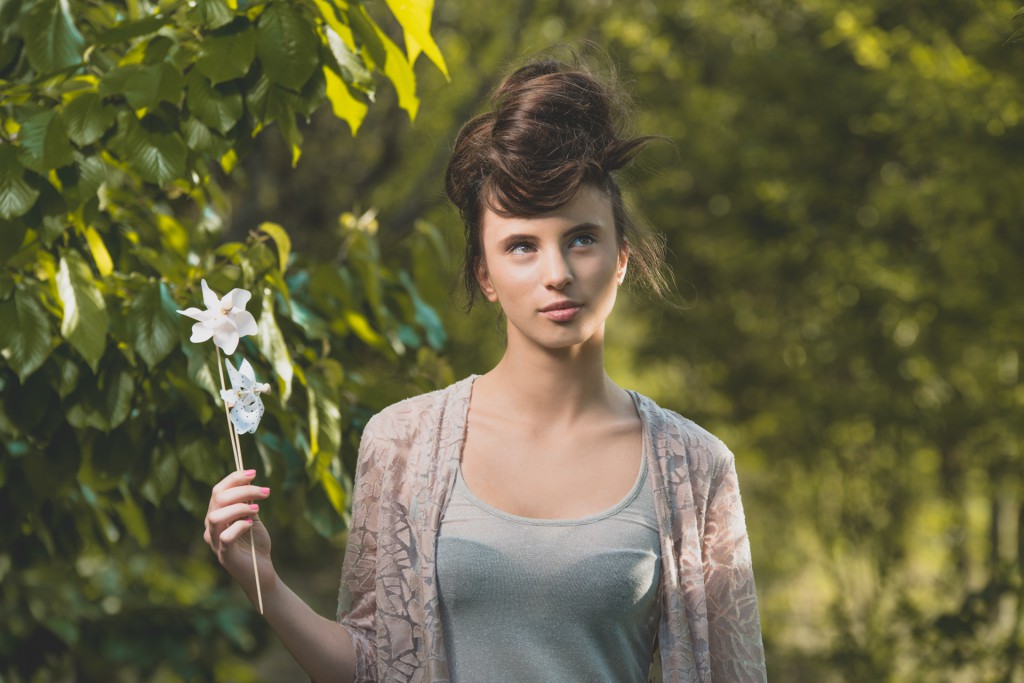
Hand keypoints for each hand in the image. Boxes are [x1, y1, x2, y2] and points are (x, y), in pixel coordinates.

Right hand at [204, 469, 275, 600]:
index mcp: (216, 514)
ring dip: (239, 507)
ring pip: (215, 516)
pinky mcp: (224, 555)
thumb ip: (248, 501)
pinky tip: (251, 524)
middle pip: (218, 499)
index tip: (253, 472)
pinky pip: (225, 537)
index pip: (218, 490)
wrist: (261, 571)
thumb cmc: (256, 544)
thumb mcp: (253, 517)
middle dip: (243, 490)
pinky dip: (239, 526)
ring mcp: (215, 541)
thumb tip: (249, 479)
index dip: (234, 478)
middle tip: (266, 492)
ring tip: (258, 509)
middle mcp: (211, 526)